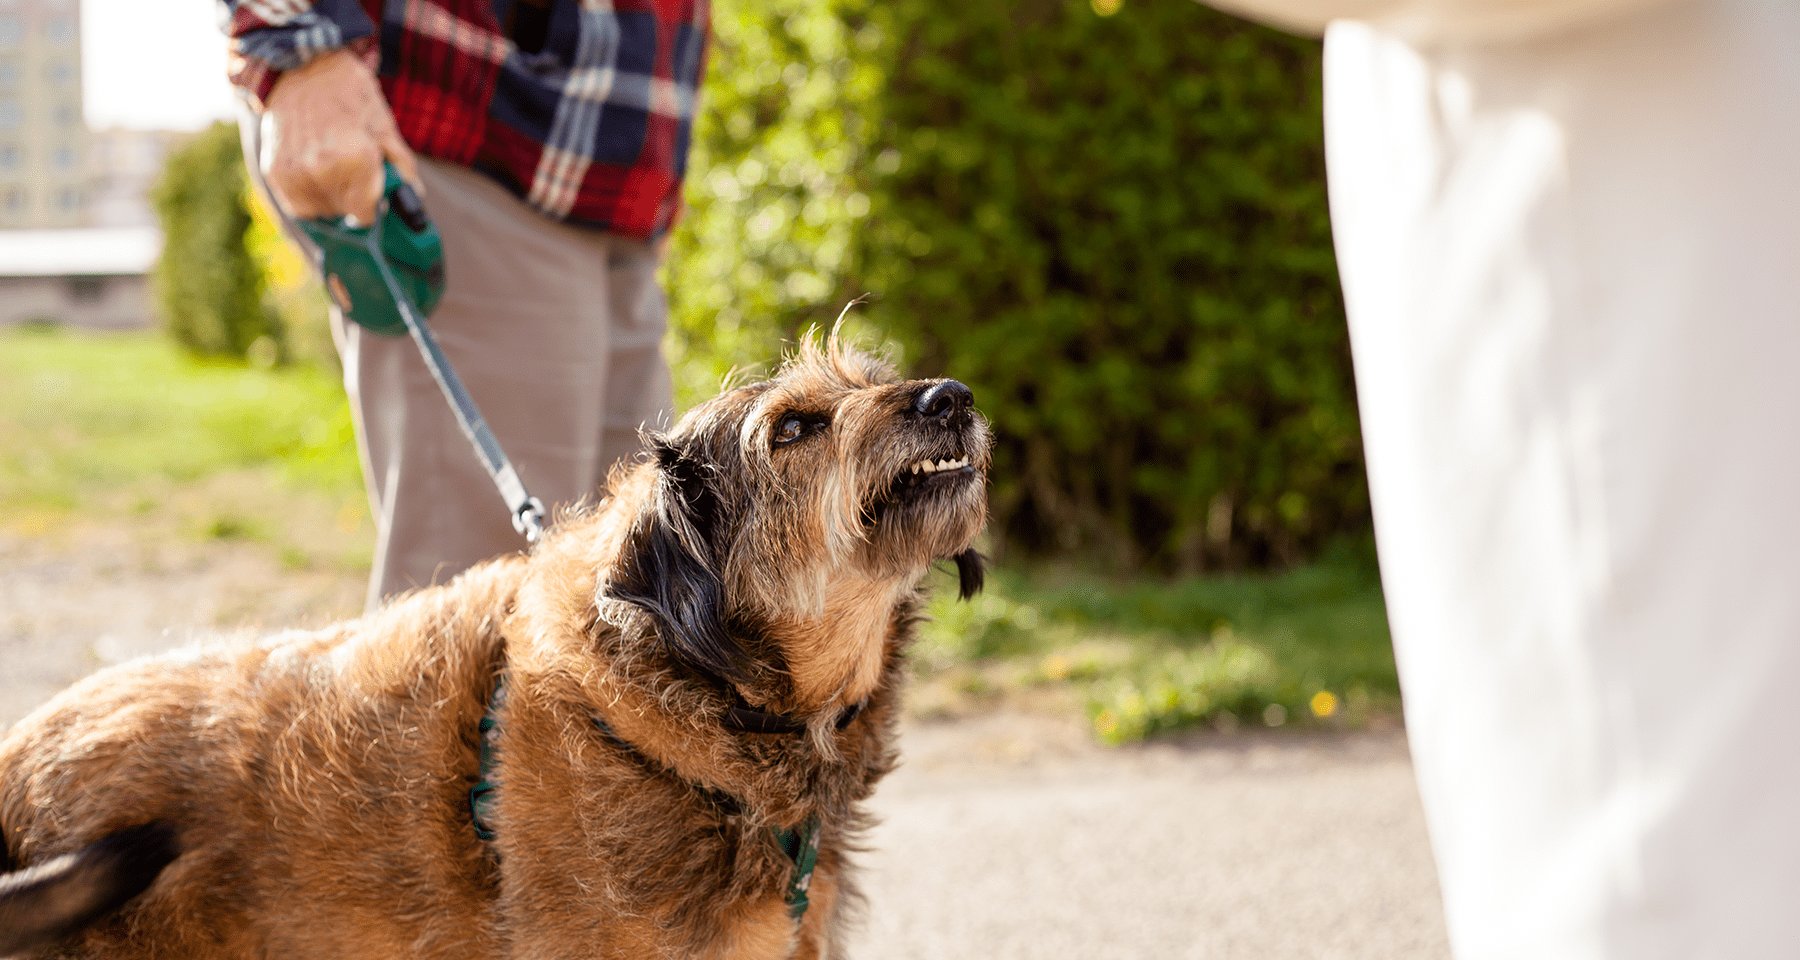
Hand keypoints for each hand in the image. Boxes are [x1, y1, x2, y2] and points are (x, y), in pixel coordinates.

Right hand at [259, 49, 419, 223]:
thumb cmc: (351, 95)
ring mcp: (293, 172)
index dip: (373, 206)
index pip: (366, 214)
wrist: (304, 66)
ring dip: (330, 201)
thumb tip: (414, 198)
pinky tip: (315, 174)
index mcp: (355, 160)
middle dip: (352, 200)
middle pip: (343, 214)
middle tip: (353, 174)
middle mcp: (321, 170)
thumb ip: (401, 167)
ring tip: (333, 170)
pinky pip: (296, 205)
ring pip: (319, 213)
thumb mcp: (385, 127)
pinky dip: (308, 197)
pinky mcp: (274, 171)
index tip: (374, 195)